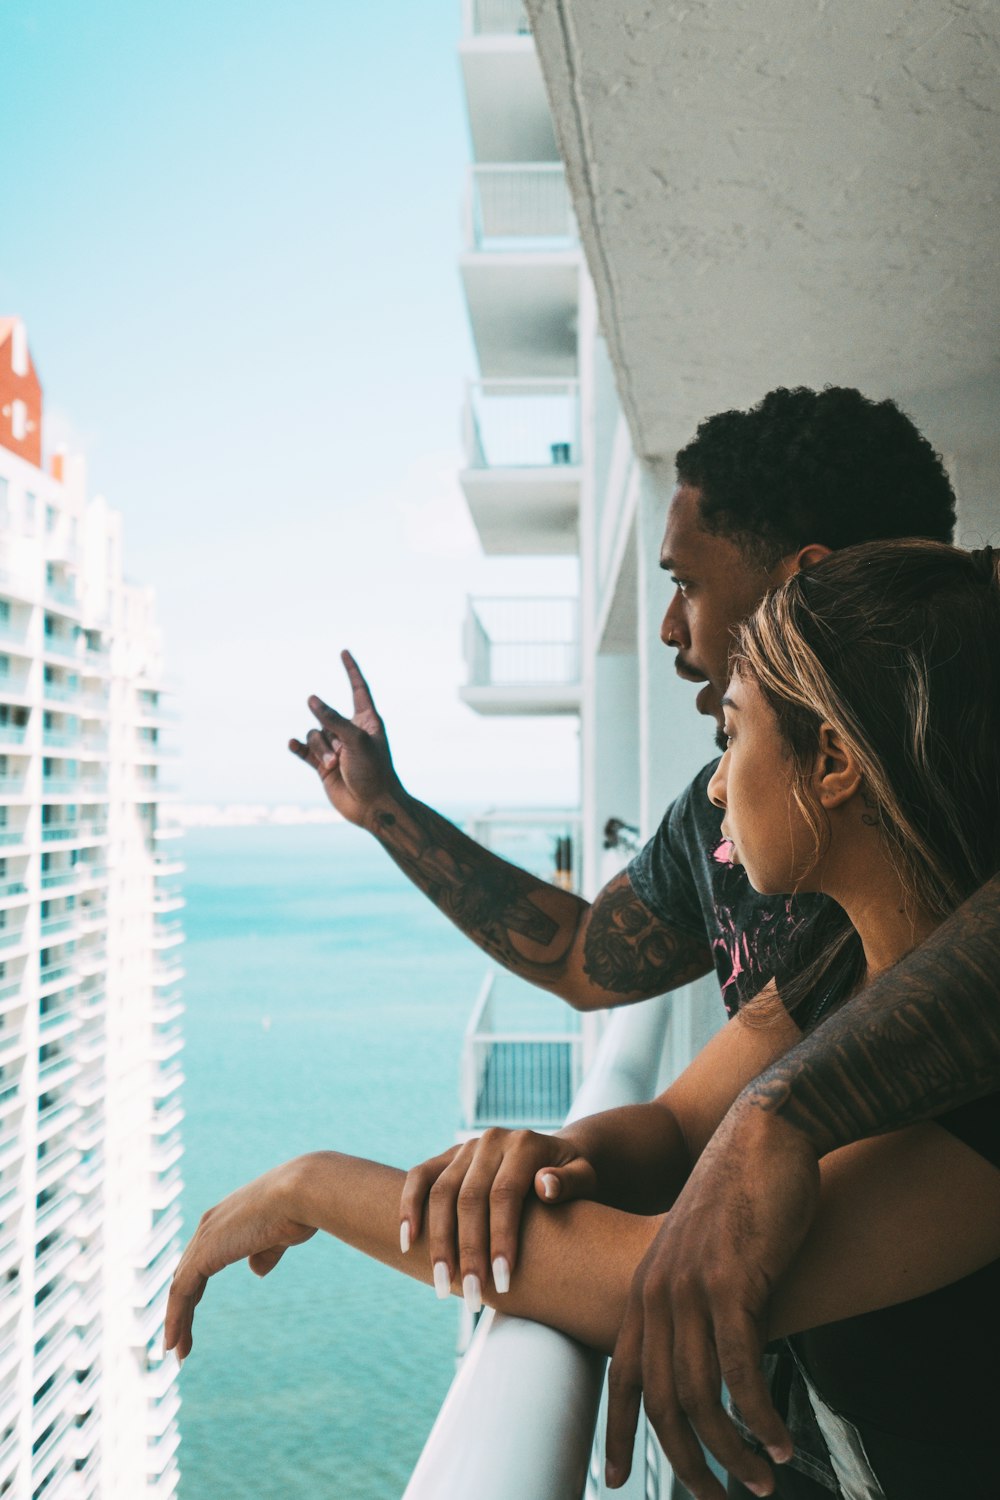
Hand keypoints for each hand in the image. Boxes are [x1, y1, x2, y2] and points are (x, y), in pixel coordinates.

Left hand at [165, 1161, 316, 1361]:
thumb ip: (265, 1252)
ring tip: (177, 1354)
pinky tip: (176, 1344)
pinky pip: (182, 1292)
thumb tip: (255, 1271)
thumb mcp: (281, 1235)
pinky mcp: (204, 1253)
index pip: (200, 1260)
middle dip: (181, 1310)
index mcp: (225, 1219)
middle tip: (179, 1342)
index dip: (195, 1291)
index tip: (192, 1317)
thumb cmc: (298, 1210)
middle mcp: (209, 1226)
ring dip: (177, 1322)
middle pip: (185, 1276)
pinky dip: (176, 1319)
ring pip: (181, 1288)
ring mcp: (204, 1238)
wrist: (299, 1193)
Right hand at [289, 651, 401, 826]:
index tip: (344, 652)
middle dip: (328, 733)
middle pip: (326, 716)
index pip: (358, 689)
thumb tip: (312, 699)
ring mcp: (336, 748)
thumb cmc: (374, 772)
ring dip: (320, 749)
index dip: (351, 670)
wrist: (373, 807)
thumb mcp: (356, 740)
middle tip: (341, 754)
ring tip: (334, 765)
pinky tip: (291, 744)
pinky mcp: (323, 766)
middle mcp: (350, 732)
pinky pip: (304, 750)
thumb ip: (333, 718)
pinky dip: (298, 747)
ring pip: (314, 734)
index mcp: (367, 721)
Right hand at [398, 1128, 597, 1305]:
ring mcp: (466, 1148)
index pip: (505, 1194)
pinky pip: (420, 1176)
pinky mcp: (447, 1156)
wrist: (554, 1155)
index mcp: (525, 1145)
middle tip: (471, 1297)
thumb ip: (570, 1182)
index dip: (500, 1238)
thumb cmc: (572, 1177)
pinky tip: (407, 1242)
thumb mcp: (585, 1177)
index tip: (502, 1282)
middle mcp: (492, 1142)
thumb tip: (545, 1186)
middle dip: (468, 1251)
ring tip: (443, 1285)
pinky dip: (409, 1206)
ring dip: (438, 1242)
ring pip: (441, 1193)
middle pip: (469, 1198)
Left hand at [605, 1101, 818, 1498]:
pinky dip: (760, 1417)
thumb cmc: (741, 1194)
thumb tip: (710, 1358)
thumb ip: (693, 1300)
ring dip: (733, 1451)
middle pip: (659, 1400)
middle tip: (718, 1499)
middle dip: (686, 1461)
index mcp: (645, 1285)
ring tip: (762, 1482)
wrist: (765, 1134)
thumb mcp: (701, 1250)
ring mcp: (692, 1287)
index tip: (613, 1478)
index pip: (619, 1372)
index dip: (617, 1430)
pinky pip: (741, 1371)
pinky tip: (782, 1442)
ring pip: (700, 1395)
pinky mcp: (733, 1283)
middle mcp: (658, 1291)